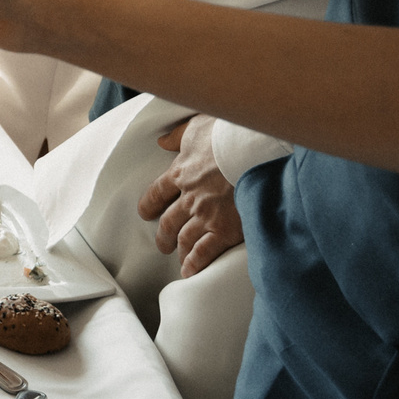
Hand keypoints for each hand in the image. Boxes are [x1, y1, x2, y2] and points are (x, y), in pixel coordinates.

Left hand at [137, 114, 243, 276]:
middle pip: (168, 221)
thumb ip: (179, 135)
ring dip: (179, 250)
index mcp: (180, 173)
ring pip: (184, 239)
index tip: (145, 213)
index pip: (157, 193)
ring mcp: (206, 215)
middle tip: (162, 244)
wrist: (254, 152)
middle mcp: (189, 198)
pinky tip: (189, 271)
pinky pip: (204, 252)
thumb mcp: (197, 126)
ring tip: (179, 258)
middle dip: (163, 235)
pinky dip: (195, 264)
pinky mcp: (224, 230)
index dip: (149, 205)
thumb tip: (163, 140)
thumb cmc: (228, 135)